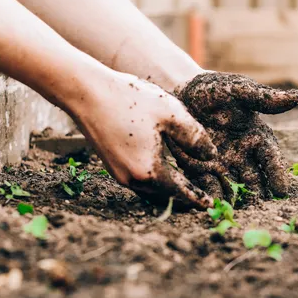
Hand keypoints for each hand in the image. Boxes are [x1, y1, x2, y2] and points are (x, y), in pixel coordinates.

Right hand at [71, 71, 216, 208]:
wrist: (86, 92)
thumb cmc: (130, 100)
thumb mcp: (171, 114)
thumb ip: (195, 137)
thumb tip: (211, 156)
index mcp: (149, 171)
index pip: (180, 192)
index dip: (197, 198)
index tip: (210, 205)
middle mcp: (132, 179)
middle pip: (165, 196)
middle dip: (184, 198)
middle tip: (201, 198)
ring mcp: (119, 174)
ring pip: (151, 190)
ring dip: (169, 191)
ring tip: (186, 187)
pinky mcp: (111, 165)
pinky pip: (139, 181)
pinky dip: (155, 181)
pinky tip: (163, 172)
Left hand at [169, 72, 297, 200]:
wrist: (183, 93)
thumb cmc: (215, 90)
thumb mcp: (239, 90)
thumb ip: (263, 98)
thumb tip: (296, 97)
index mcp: (257, 138)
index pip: (270, 159)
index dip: (277, 174)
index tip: (281, 191)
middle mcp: (243, 155)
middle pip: (255, 179)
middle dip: (258, 195)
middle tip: (262, 211)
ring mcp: (223, 165)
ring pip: (234, 187)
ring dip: (237, 201)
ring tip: (238, 214)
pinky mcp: (201, 170)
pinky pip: (209, 186)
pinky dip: (212, 196)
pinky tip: (213, 207)